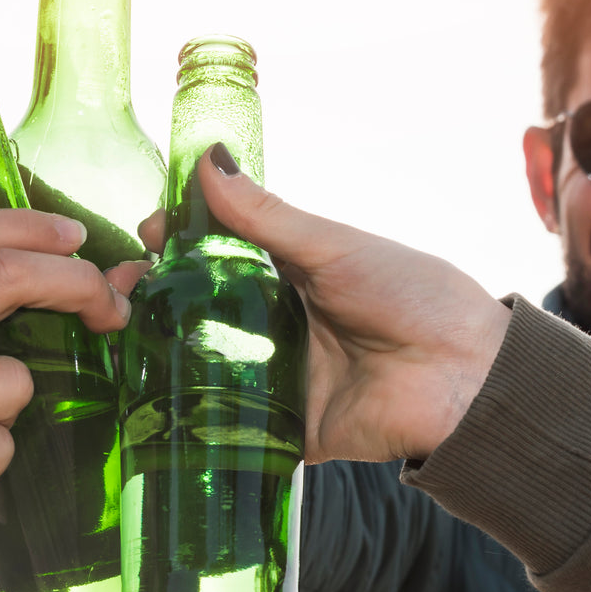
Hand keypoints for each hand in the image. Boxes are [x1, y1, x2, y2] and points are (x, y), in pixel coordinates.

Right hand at [130, 145, 510, 464]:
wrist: (468, 377)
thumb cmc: (414, 296)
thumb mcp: (335, 248)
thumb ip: (267, 216)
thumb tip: (209, 160)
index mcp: (292, 274)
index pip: (221, 253)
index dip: (181, 241)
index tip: (148, 232)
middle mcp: (278, 325)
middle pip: (204, 310)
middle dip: (159, 299)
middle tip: (122, 289)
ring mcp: (279, 379)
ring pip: (208, 368)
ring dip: (166, 356)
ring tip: (125, 337)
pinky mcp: (287, 431)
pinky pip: (234, 430)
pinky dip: (199, 422)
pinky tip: (154, 405)